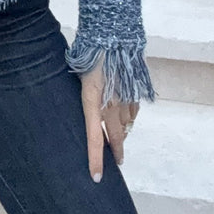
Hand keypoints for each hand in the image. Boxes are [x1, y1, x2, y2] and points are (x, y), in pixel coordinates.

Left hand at [80, 60, 138, 182]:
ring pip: (126, 124)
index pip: (94, 138)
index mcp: (92, 101)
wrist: (112, 36)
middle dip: (116, 152)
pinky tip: (127, 115)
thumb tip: (84, 103)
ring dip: (122, 132)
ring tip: (118, 138)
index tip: (97, 178)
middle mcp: (111, 104)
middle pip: (115, 137)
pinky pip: (133, 110)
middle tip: (117, 163)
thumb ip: (82, 93)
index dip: (95, 160)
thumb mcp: (78, 76)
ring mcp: (126, 98)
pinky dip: (130, 116)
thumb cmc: (88, 53)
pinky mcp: (135, 90)